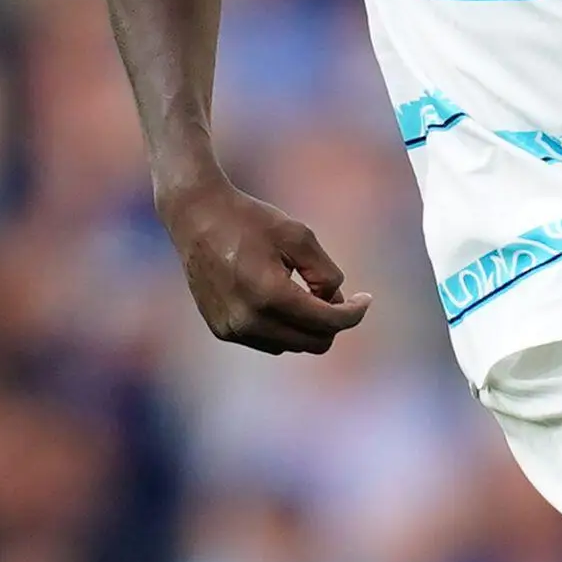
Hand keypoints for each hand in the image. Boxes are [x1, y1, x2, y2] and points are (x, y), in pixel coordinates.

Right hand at [158, 172, 371, 353]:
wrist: (195, 216)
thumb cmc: (250, 220)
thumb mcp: (299, 236)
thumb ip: (325, 273)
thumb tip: (334, 303)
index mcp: (270, 296)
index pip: (328, 323)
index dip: (354, 313)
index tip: (366, 299)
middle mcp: (249, 321)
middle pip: (313, 342)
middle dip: (332, 321)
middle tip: (333, 293)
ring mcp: (232, 330)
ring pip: (291, 345)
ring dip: (306, 325)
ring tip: (302, 290)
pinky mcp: (221, 330)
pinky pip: (268, 341)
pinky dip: (283, 327)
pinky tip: (278, 297)